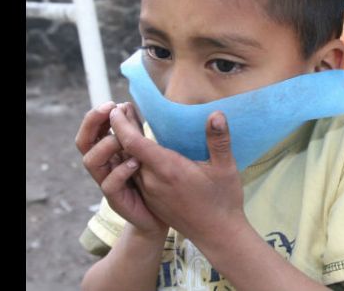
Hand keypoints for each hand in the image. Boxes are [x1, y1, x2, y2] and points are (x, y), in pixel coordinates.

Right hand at [75, 102, 167, 235]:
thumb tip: (125, 104)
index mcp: (108, 152)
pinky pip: (109, 184)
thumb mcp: (143, 150)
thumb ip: (134, 131)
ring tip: (125, 139)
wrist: (160, 215)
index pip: (92, 130)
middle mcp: (103, 166)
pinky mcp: (116, 200)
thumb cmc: (152, 179)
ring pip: (91, 162)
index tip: (112, 102)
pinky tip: (137, 162)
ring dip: (107, 145)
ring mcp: (107, 183)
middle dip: (93, 123)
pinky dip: (121, 171)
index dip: (97, 116)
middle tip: (109, 110)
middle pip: (84, 143)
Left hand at [110, 105, 246, 244]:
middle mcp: (153, 182)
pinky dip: (133, 159)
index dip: (122, 125)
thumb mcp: (226, 168)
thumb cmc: (223, 200)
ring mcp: (151, 193)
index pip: (134, 144)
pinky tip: (141, 151)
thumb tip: (216, 114)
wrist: (217, 235)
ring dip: (126, 145)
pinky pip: (137, 175)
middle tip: (121, 109)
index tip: (117, 109)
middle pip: (128, 152)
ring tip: (128, 125)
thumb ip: (219, 140)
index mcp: (169, 170)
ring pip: (130, 164)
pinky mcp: (152, 200)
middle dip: (122, 130)